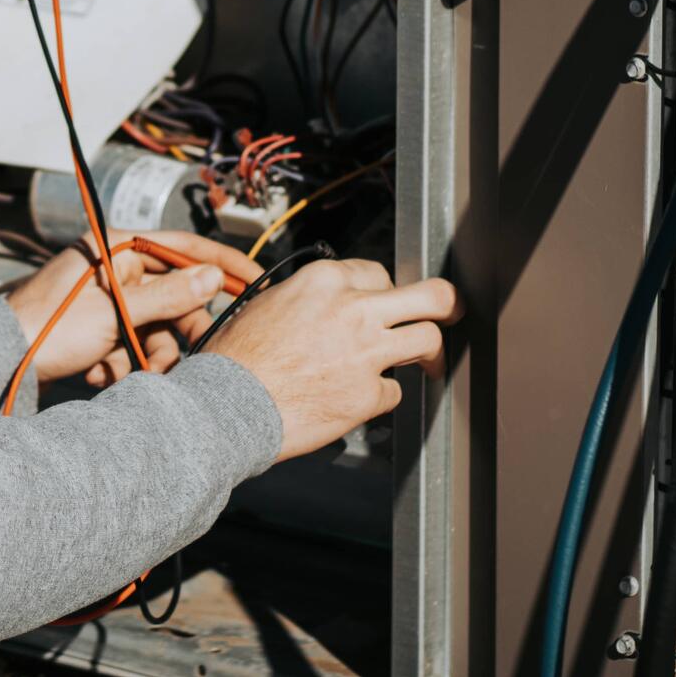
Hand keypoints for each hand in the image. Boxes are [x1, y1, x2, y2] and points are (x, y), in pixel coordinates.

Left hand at [6, 231, 263, 386]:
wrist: (2, 365)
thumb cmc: (51, 328)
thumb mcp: (117, 311)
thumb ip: (169, 295)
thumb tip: (214, 276)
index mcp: (116, 247)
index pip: (182, 246)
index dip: (222, 263)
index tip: (258, 281)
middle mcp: (113, 268)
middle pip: (172, 297)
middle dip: (175, 334)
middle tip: (187, 362)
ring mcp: (105, 299)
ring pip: (153, 328)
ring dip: (145, 356)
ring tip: (122, 374)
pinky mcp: (96, 329)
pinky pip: (129, 345)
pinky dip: (121, 363)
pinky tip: (97, 375)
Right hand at [202, 258, 461, 461]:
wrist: (226, 403)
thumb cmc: (237, 358)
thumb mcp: (269, 303)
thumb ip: (312, 299)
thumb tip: (334, 307)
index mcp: (324, 280)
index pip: (378, 273)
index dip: (381, 292)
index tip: (384, 304)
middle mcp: (353, 309)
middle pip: (431, 296)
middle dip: (446, 304)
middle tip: (449, 314)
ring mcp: (367, 352)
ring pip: (428, 340)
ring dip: (426, 353)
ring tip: (424, 363)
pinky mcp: (369, 394)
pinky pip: (393, 391)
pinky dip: (378, 396)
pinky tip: (353, 398)